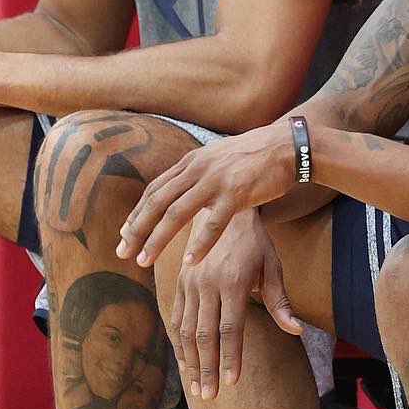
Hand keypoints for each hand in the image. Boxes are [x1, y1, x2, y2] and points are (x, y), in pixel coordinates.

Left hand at [117, 119, 296, 268]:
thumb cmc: (254, 158)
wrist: (286, 146)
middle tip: (122, 252)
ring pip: (176, 214)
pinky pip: (213, 224)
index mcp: (190, 162)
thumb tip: (181, 192)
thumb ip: (197, 174)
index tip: (125, 233)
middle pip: (157, 202)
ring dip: (157, 239)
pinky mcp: (236, 194)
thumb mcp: (217, 160)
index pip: (154, 189)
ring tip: (144, 260)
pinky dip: (199, 244)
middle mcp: (197, 169)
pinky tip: (189, 262)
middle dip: (137, 229)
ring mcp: (215, 181)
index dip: (137, 212)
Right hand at [169, 211, 301, 399]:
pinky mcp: (180, 282)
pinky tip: (185, 362)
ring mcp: (190, 284)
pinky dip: (178, 343)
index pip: (231, 329)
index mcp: (233, 282)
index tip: (232, 383)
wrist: (221, 208)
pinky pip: (176, 317)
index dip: (231, 358)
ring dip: (191, 362)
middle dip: (207, 368)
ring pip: (186, 330)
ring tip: (196, 388)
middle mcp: (207, 284)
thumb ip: (280, 301)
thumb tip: (296, 330)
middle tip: (208, 396)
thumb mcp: (272, 265)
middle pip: (205, 335)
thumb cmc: (254, 241)